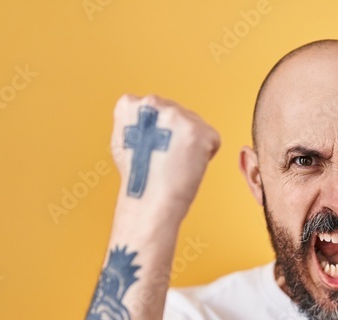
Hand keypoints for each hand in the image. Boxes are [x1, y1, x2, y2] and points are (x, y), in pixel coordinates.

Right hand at [110, 93, 220, 225]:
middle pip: (177, 114)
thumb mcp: (124, 140)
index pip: (154, 108)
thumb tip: (151, 120)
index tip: (154, 147)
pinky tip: (189, 165)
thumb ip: (138, 123)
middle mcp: (152, 103)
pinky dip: (207, 154)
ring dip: (192, 143)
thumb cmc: (138, 177)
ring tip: (176, 163)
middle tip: (167, 158)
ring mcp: (176, 115)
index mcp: (130, 104)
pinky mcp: (199, 130)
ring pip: (195, 125)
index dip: (158, 131)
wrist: (150, 198)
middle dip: (177, 134)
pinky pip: (213, 139)